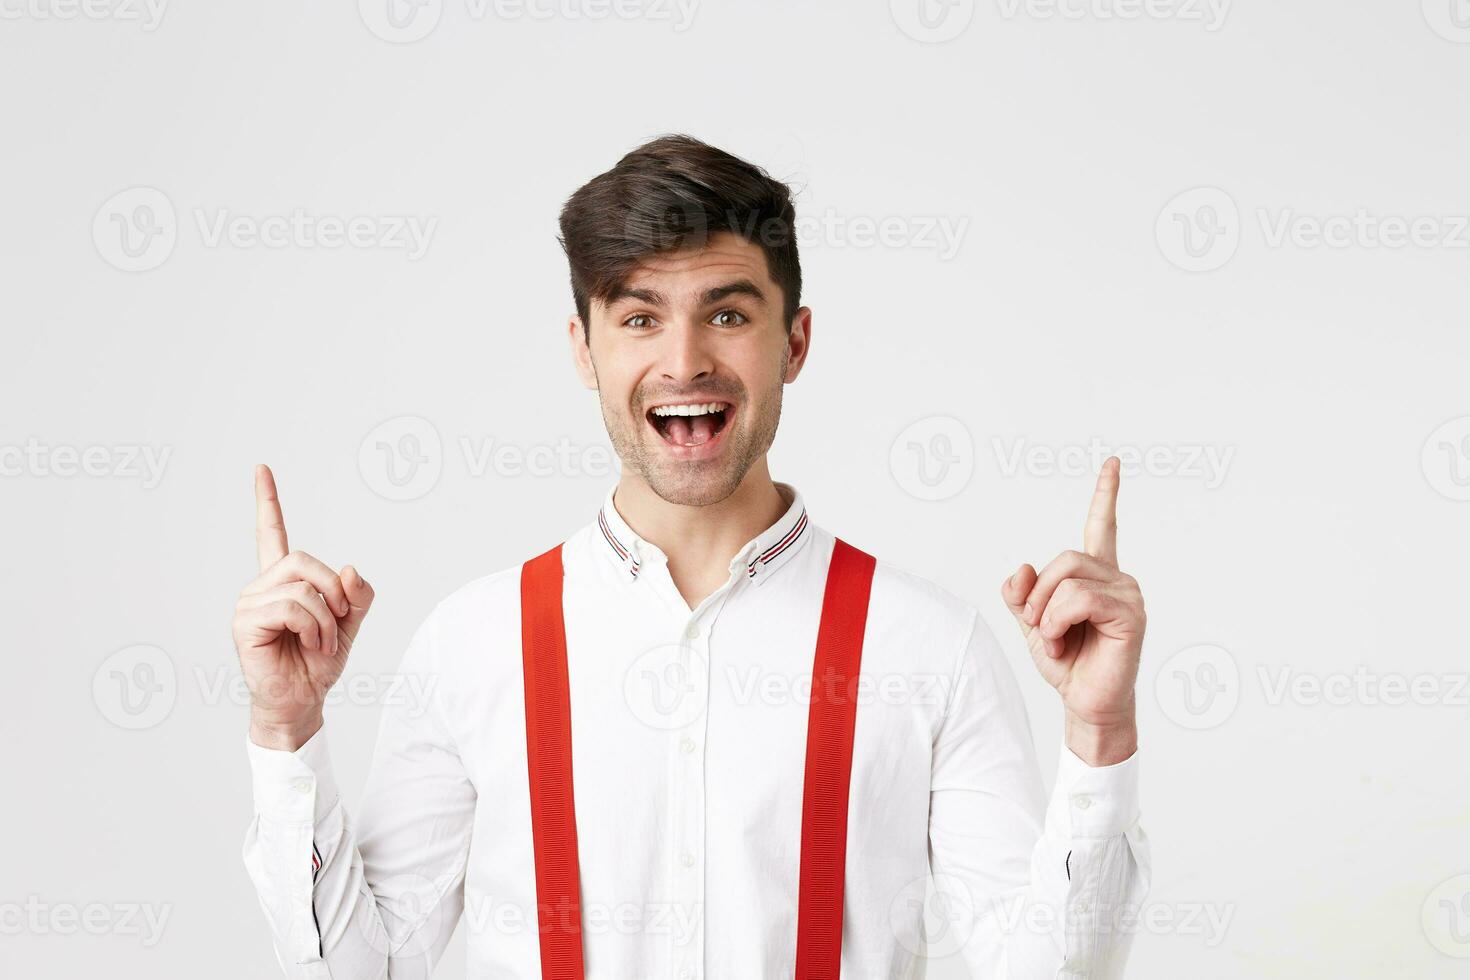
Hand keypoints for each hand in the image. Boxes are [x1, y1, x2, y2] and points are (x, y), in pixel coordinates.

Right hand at [232, 464, 374, 749]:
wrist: (304, 701)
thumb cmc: (318, 664)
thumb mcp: (351, 624)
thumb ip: (358, 595)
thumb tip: (349, 568)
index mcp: (283, 581)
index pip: (272, 533)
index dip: (267, 500)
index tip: (262, 468)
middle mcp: (262, 587)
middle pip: (303, 559)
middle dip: (333, 590)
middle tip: (338, 621)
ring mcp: (249, 603)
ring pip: (302, 586)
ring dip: (326, 618)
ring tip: (322, 642)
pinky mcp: (245, 623)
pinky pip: (292, 607)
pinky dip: (315, 627)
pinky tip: (310, 645)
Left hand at [1001, 456, 1144, 765]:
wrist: (1084, 704)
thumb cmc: (1067, 664)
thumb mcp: (1031, 623)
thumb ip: (1021, 593)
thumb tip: (1022, 568)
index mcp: (1096, 576)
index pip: (1101, 526)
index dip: (1106, 494)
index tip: (1112, 463)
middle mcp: (1117, 579)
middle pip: (1063, 557)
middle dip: (1039, 594)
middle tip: (1041, 628)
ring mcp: (1128, 595)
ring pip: (1067, 578)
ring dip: (1047, 613)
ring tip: (1056, 640)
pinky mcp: (1130, 615)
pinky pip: (1078, 599)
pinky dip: (1059, 622)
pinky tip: (1065, 644)